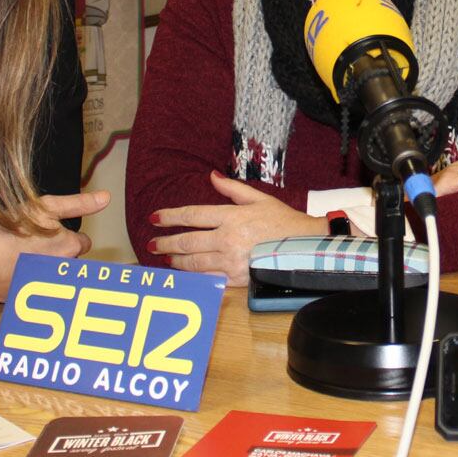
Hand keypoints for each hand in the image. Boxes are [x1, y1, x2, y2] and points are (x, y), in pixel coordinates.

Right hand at [0, 190, 106, 310]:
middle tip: (36, 245)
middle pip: (69, 261)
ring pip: (54, 275)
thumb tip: (105, 198)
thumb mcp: (46, 207)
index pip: (83, 243)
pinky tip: (11, 271)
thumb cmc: (13, 232)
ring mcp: (47, 288)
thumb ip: (77, 203)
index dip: (70, 237)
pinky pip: (33, 289)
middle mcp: (64, 270)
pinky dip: (27, 282)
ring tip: (23, 257)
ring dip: (45, 269)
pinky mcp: (30, 299)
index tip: (55, 234)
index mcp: (70, 247)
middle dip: (58, 255)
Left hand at [148, 172, 322, 284]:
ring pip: (194, 262)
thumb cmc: (284, 221)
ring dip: (176, 261)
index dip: (170, 216)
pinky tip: (185, 276)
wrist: (305, 247)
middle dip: (166, 243)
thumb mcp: (259, 199)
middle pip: (187, 241)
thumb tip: (212, 177)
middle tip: (152, 244)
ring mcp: (231, 260)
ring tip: (166, 260)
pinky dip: (193, 277)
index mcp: (231, 216)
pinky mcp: (237, 278)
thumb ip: (232, 189)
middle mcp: (227, 238)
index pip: (192, 214)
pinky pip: (208, 279)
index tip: (154, 218)